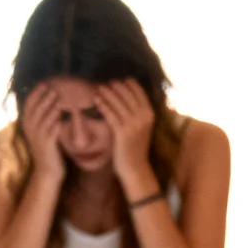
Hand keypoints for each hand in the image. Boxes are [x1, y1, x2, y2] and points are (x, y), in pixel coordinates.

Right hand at [19, 84, 65, 178]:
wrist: (48, 171)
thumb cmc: (48, 149)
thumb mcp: (43, 131)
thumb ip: (45, 117)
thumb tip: (52, 102)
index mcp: (28, 125)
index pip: (29, 105)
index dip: (35, 93)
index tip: (43, 83)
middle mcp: (30, 130)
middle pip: (35, 110)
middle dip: (43, 98)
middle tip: (52, 88)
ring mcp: (38, 138)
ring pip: (43, 119)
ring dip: (50, 108)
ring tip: (57, 98)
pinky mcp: (47, 145)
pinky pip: (51, 131)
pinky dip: (56, 123)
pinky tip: (62, 116)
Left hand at [92, 78, 157, 193]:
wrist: (135, 167)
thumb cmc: (135, 147)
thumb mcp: (142, 127)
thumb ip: (137, 113)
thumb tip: (126, 98)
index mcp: (149, 114)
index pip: (139, 92)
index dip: (129, 84)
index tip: (119, 80)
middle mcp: (143, 117)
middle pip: (128, 95)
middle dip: (116, 86)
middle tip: (106, 82)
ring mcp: (133, 125)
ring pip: (118, 103)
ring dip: (107, 93)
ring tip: (98, 88)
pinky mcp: (122, 132)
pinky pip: (111, 115)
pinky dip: (103, 106)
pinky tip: (97, 101)